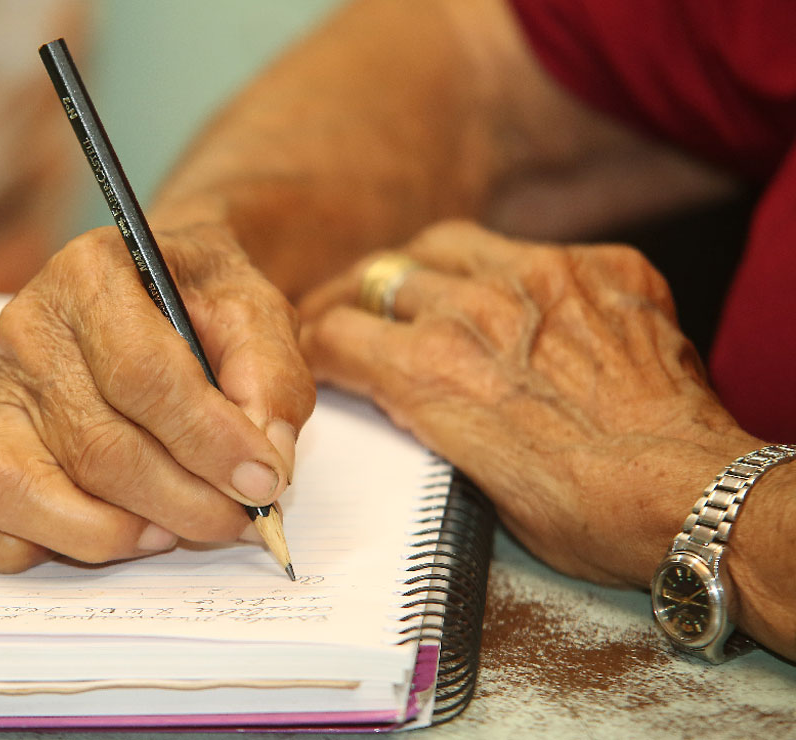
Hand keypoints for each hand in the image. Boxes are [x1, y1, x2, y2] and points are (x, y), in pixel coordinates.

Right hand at [0, 223, 314, 571]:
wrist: (159, 292)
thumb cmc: (204, 303)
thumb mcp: (257, 312)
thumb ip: (269, 380)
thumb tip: (262, 469)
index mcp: (90, 274)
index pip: (141, 374)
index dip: (207, 440)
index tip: (263, 481)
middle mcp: (26, 330)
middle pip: (95, 445)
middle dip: (181, 501)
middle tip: (240, 520)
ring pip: (25, 491)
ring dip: (112, 533)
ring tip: (174, 530)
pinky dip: (27, 548)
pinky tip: (103, 536)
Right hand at [298, 220, 757, 586]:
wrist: (695, 497)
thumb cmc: (588, 513)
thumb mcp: (475, 483)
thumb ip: (431, 421)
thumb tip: (411, 397)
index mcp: (429, 373)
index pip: (333, 331)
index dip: (313, 343)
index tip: (315, 349)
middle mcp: (474, 310)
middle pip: (379, 275)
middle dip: (356, 298)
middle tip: (354, 311)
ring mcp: (542, 277)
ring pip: (445, 241)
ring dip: (423, 267)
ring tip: (424, 287)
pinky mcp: (603, 266)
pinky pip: (532, 247)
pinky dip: (512, 271)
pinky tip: (520, 300)